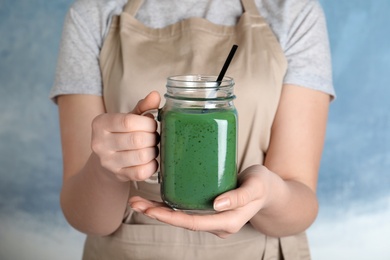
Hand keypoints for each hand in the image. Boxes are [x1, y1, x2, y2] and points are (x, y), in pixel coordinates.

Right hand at [91, 91, 160, 181]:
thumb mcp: (128, 117)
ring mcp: (108, 162)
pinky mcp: (118, 175)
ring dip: (154, 151)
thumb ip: (143, 106)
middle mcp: (100, 143)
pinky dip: (152, 166)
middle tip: (155, 136)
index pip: (129, 122)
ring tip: (153, 147)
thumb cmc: (121, 134)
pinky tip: (151, 160)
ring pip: (141, 156)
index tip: (153, 124)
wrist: (106, 160)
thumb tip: (155, 95)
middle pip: (137, 140)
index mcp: (100, 123)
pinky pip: (141, 172)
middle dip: (153, 137)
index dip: (148, 123)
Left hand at [129, 165, 271, 237]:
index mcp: (227, 223)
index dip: (171, 218)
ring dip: (159, 211)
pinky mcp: (208, 211)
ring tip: (137, 201)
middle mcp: (217, 225)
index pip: (194, 223)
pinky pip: (186, 211)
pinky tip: (155, 198)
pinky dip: (169, 206)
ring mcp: (212, 219)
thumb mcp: (256, 186)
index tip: (151, 209)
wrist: (268, 190)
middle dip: (157, 214)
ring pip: (182, 217)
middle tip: (135, 202)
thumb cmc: (263, 185)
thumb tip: (217, 205)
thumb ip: (240, 196)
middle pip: (182, 222)